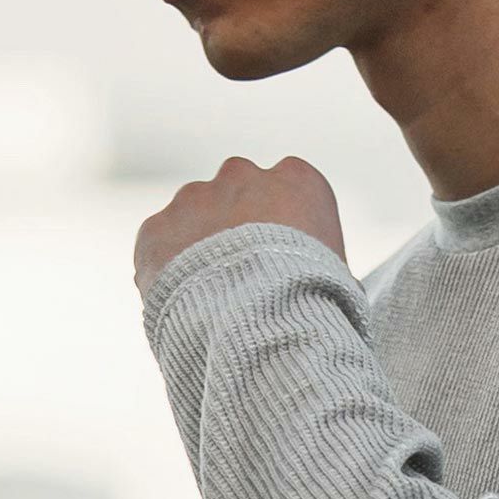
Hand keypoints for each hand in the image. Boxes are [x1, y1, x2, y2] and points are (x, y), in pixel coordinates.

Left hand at [135, 155, 347, 300]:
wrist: (259, 323)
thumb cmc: (314, 304)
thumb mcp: (340, 277)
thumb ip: (322, 260)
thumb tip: (329, 284)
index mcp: (298, 179)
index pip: (290, 188)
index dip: (285, 226)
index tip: (285, 257)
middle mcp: (244, 174)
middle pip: (238, 191)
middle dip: (238, 223)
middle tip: (244, 273)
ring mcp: (195, 197)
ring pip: (194, 214)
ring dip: (200, 244)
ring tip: (214, 294)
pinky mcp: (157, 226)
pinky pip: (162, 244)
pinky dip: (169, 267)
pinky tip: (187, 302)